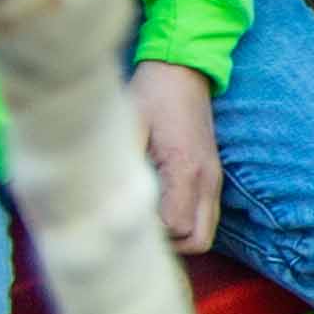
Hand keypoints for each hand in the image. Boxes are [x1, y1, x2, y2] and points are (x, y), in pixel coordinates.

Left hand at [127, 59, 224, 253]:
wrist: (183, 70)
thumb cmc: (152, 94)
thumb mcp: (127, 124)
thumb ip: (121, 164)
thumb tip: (99, 199)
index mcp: (184, 168)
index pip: (176, 227)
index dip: (151, 230)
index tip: (127, 213)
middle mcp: (205, 179)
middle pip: (197, 241)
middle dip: (169, 243)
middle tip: (140, 224)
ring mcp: (213, 179)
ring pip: (205, 233)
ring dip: (179, 235)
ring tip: (150, 217)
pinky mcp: (213, 176)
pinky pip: (205, 216)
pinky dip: (186, 221)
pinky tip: (161, 204)